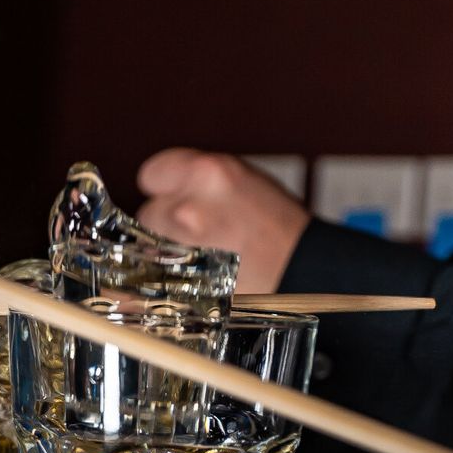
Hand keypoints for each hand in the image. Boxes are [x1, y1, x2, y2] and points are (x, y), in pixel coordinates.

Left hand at [136, 149, 310, 293]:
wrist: (303, 271)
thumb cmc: (280, 227)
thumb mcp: (243, 181)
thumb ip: (200, 181)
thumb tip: (171, 187)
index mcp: (208, 173)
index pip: (153, 173)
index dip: (163, 187)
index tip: (170, 195)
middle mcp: (189, 206)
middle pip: (148, 212)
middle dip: (165, 221)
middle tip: (194, 231)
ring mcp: (183, 245)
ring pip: (151, 245)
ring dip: (167, 250)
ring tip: (201, 254)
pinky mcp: (182, 279)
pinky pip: (159, 274)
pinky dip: (170, 275)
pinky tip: (198, 273)